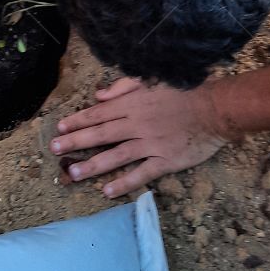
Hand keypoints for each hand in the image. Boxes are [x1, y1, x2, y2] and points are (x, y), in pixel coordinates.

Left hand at [50, 78, 226, 196]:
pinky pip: (141, 174)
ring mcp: (150, 144)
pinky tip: (107, 191)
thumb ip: (123, 88)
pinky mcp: (165, 161)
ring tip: (73, 174)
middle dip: (76, 142)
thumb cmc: (184, 90)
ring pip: (116, 156)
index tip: (60, 127)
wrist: (215, 109)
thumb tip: (99, 96)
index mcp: (133, 104)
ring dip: (93, 165)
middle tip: (54, 149)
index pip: (99, 113)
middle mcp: (137, 124)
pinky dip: (124, 182)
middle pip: (101, 134)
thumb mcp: (151, 79)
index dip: (78, 120)